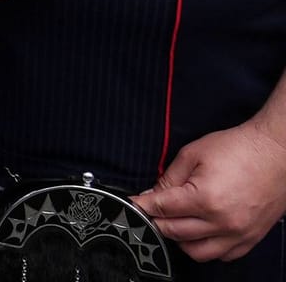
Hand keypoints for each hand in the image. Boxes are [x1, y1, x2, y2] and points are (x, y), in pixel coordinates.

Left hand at [136, 122, 285, 261]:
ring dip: (180, 240)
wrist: (276, 154)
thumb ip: (169, 178)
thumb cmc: (238, 149)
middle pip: (175, 233)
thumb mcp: (193, 154)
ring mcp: (238, 233)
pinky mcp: (250, 238)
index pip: (162, 209)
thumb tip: (152, 195)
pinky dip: (207, 247)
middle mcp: (223, 222)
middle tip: (151, 211)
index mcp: (205, 199)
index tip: (133, 205)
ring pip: (197, 252)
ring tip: (175, 222)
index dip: (143, 205)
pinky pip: (222, 255)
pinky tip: (200, 231)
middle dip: (157, 222)